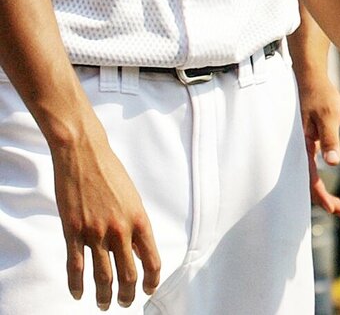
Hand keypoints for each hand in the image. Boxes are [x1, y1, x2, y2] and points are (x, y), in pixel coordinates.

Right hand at [50, 125, 160, 308]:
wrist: (84, 155)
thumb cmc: (111, 173)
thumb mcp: (133, 198)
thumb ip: (135, 224)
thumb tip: (137, 248)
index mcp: (139, 220)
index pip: (152, 260)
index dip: (152, 280)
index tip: (149, 289)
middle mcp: (120, 230)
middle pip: (128, 274)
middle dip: (128, 294)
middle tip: (126, 303)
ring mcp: (95, 232)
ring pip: (102, 275)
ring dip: (105, 295)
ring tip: (105, 305)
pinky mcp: (72, 231)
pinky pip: (75, 266)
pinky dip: (77, 284)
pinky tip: (79, 293)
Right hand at [298, 62, 339, 219]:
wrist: (311, 79)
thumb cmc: (320, 96)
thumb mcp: (329, 115)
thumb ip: (329, 139)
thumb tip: (331, 163)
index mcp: (304, 146)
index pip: (311, 179)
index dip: (323, 197)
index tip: (336, 210)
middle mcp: (300, 151)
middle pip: (309, 184)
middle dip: (326, 202)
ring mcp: (302, 149)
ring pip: (311, 179)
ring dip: (325, 195)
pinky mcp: (307, 145)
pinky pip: (312, 170)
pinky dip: (322, 182)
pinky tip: (333, 189)